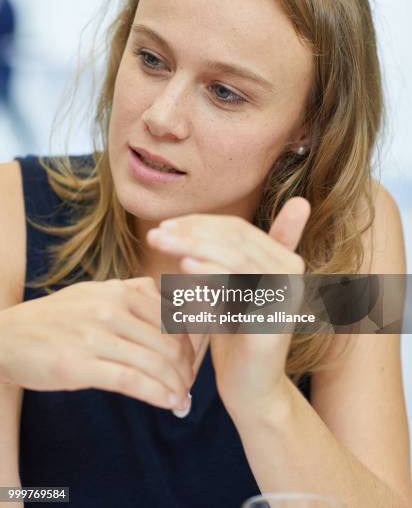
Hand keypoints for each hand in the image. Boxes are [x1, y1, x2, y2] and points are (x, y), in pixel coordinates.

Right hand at [0, 277, 193, 409]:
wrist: (8, 336)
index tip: (191, 362)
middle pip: (168, 342)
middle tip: (188, 385)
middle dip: (185, 368)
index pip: (171, 318)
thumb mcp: (96, 292)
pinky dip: (157, 395)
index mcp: (120, 290)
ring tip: (183, 398)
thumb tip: (173, 306)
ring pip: (154, 362)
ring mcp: (95, 335)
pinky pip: (131, 381)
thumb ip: (133, 294)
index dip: (189, 344)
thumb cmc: (57, 317)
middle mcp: (111, 308)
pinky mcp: (80, 365)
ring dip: (176, 385)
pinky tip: (170, 403)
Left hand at [146, 197, 310, 420]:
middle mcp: (293, 275)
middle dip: (191, 232)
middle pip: (235, 239)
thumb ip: (233, 252)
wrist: (251, 388)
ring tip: (162, 243)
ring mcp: (285, 297)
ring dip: (193, 246)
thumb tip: (257, 211)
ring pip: (235, 258)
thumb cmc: (236, 334)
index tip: (165, 225)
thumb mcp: (234, 287)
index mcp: (286, 261)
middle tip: (156, 233)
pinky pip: (238, 289)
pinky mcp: (273, 321)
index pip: (237, 229)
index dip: (200, 223)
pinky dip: (210, 273)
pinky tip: (184, 267)